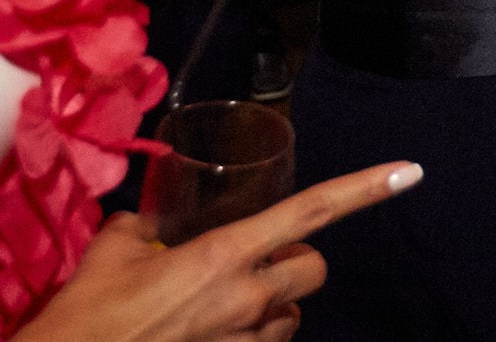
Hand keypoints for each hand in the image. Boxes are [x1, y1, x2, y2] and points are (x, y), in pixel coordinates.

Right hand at [17, 161, 421, 341]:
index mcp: (223, 254)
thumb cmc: (86, 316)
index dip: (365, 188)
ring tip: (225, 305)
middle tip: (257, 261)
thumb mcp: (112, 250)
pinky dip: (250, 339)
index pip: (311, 212)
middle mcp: (246, 299)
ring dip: (274, 306)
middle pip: (314, 270)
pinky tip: (209, 334)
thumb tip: (149, 223)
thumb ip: (144, 227)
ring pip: (293, 317)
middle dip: (296, 263)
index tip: (409, 172)